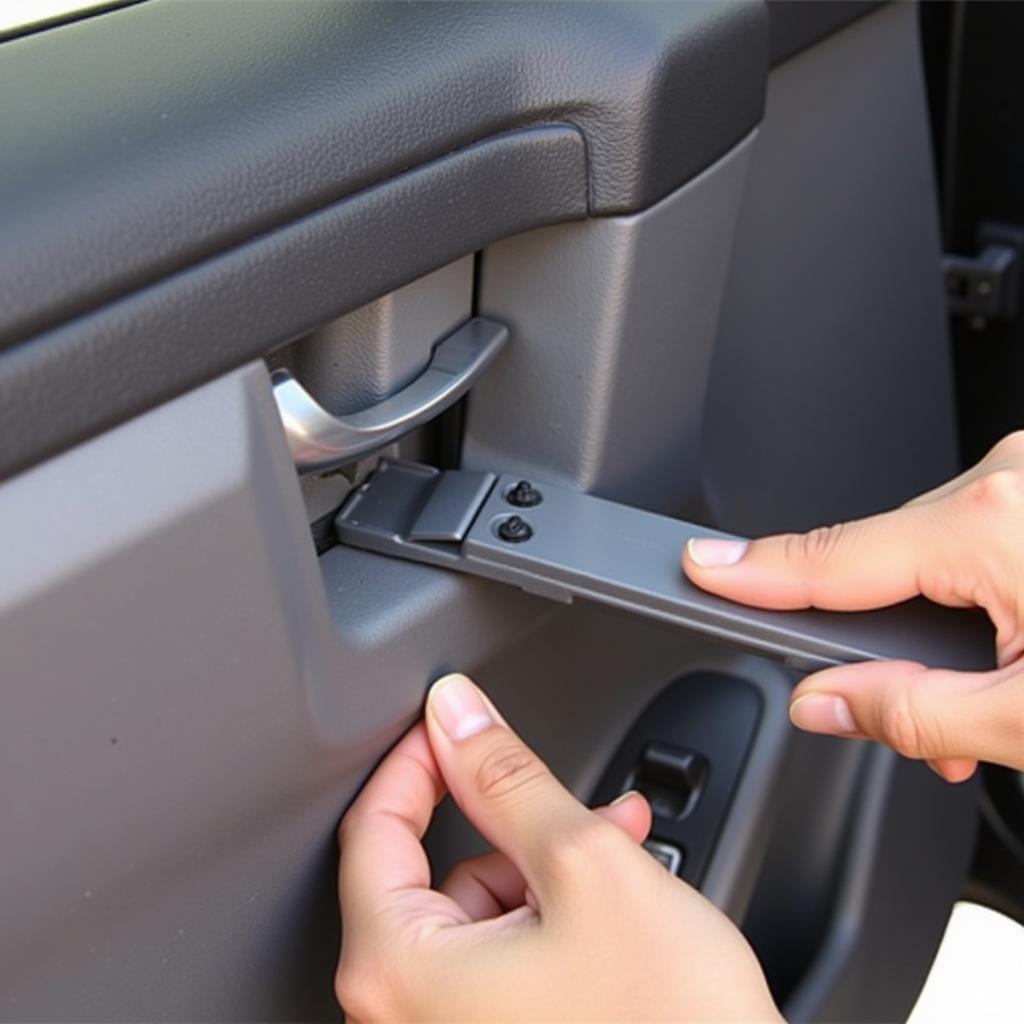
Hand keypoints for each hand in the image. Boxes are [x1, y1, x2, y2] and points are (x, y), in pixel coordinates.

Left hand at [336, 673, 780, 1021]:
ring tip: (619, 859)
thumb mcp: (584, 865)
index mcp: (399, 972)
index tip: (454, 721)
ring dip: (548, 867)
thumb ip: (508, 777)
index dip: (422, 758)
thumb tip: (457, 715)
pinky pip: (503, 954)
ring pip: (482, 908)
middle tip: (572, 801)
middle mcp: (405, 1017)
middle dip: (516, 821)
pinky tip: (612, 904)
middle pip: (436, 868)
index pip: (374, 825)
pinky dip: (554, 915)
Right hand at [683, 431, 1023, 782]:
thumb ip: (914, 713)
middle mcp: (1010, 477)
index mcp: (991, 523)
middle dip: (884, 644)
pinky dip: (977, 595)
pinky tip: (1010, 657)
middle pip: (884, 559)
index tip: (702, 569)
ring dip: (935, 627)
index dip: (758, 574)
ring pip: (932, 551)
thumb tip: (823, 701)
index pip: (835, 557)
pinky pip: (978, 535)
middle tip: (929, 738)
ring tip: (984, 715)